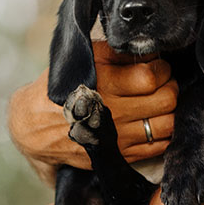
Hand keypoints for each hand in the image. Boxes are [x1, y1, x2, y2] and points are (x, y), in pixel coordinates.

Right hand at [8, 41, 177, 183]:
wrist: (34, 125)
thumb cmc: (62, 87)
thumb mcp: (85, 59)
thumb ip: (116, 52)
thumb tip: (150, 50)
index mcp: (105, 84)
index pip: (153, 76)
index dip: (162, 68)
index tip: (157, 66)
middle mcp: (114, 112)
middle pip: (166, 100)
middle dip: (169, 87)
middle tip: (162, 83)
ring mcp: (118, 137)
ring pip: (167, 124)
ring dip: (169, 111)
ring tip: (159, 102)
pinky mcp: (119, 154)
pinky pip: (158, 146)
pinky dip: (164, 133)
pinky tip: (153, 121)